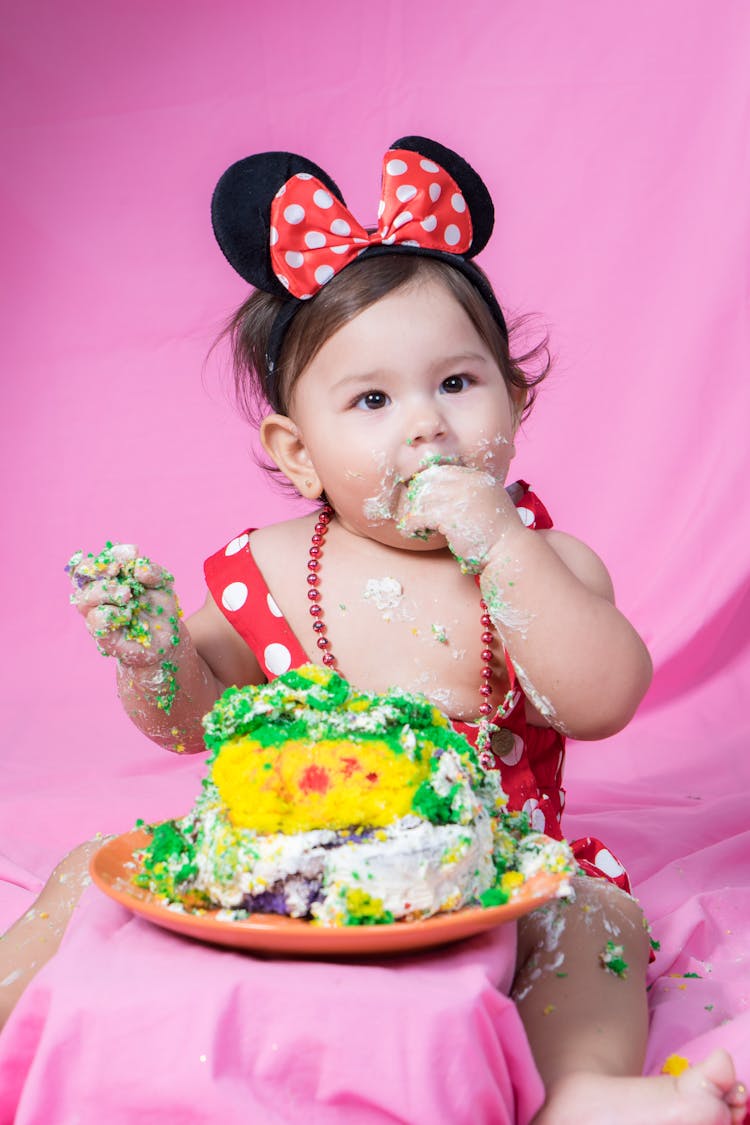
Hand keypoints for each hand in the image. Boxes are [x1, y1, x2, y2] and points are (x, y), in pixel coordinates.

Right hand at [67, 542, 180, 666]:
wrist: (167, 637)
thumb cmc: (159, 607)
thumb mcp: (162, 584)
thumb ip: (152, 571)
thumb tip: (138, 567)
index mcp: (107, 579)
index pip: (94, 562)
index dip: (109, 555)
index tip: (133, 553)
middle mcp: (97, 596)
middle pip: (80, 577)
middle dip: (97, 569)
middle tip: (118, 569)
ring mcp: (97, 616)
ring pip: (83, 600)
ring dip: (104, 592)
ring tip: (127, 595)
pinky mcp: (103, 637)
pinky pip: (95, 622)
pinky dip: (110, 614)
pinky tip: (127, 614)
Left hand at [394, 464, 519, 572]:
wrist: (509, 550)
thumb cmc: (498, 534)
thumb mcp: (488, 503)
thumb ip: (471, 495)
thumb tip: (443, 495)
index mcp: (479, 478)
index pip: (444, 472)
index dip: (429, 484)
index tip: (421, 498)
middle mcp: (469, 483)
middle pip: (430, 481)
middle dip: (418, 497)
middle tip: (413, 511)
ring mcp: (459, 498)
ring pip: (422, 498)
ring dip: (414, 512)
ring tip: (412, 525)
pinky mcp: (449, 516)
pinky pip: (419, 515)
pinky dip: (411, 524)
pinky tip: (411, 532)